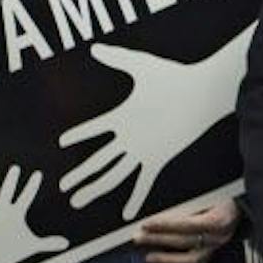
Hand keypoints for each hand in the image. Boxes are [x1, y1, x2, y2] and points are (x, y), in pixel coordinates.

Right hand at [58, 24, 255, 219]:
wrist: (202, 91)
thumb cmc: (174, 76)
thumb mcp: (140, 65)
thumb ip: (117, 58)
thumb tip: (95, 48)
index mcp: (124, 116)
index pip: (94, 128)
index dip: (79, 135)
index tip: (61, 142)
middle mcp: (130, 136)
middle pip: (98, 160)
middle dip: (80, 175)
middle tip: (62, 188)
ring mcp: (143, 149)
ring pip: (113, 174)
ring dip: (95, 188)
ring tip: (78, 201)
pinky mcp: (158, 157)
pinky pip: (143, 181)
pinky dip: (135, 197)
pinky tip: (127, 214)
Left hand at [135, 198, 237, 262]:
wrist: (246, 202)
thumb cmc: (225, 194)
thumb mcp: (210, 192)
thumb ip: (190, 201)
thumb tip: (163, 207)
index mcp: (220, 218)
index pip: (188, 224)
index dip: (166, 225)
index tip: (146, 223)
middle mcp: (220, 236)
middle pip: (185, 241)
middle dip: (158, 239)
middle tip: (138, 237)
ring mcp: (218, 247)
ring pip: (191, 260)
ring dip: (167, 259)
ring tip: (148, 256)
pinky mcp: (215, 252)